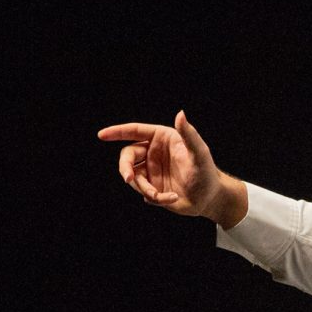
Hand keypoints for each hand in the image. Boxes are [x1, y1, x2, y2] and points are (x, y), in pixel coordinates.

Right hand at [98, 111, 247, 226]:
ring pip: (133, 176)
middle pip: (127, 155)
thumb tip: (180, 113)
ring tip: (161, 195)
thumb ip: (189, 134)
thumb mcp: (199, 153)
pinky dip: (154, 197)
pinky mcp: (152, 186)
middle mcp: (153, 152)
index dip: (117, 132)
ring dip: (144, 187)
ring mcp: (151, 170)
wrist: (210, 198)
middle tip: (129, 178)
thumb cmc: (207, 173)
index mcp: (162, 138)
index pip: (135, 131)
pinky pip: (143, 192)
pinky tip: (171, 198)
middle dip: (125, 168)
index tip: (101, 135)